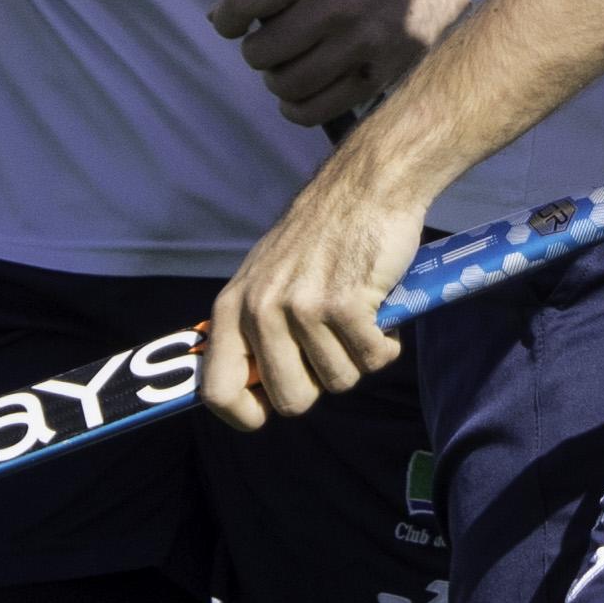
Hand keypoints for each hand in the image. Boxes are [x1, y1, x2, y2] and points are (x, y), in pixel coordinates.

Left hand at [199, 149, 432, 428]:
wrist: (366, 187)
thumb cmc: (322, 236)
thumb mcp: (266, 277)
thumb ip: (253, 328)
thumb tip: (254, 390)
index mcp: (233, 308)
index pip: (217, 391)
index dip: (244, 415)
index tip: (267, 413)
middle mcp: (260, 311)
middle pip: (291, 400)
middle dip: (321, 383)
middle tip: (335, 348)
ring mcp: (303, 308)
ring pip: (339, 382)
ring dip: (360, 357)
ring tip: (360, 318)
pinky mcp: (346, 304)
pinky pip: (373, 359)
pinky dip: (386, 344)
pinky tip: (382, 311)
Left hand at [209, 0, 455, 129]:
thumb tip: (219, 12)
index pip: (245, 2)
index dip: (229, 18)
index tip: (233, 21)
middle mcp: (338, 5)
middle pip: (262, 52)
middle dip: (256, 50)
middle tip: (267, 42)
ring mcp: (360, 44)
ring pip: (287, 86)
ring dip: (276, 79)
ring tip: (286, 64)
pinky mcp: (377, 74)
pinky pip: (316, 111)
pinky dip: (296, 107)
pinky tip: (298, 93)